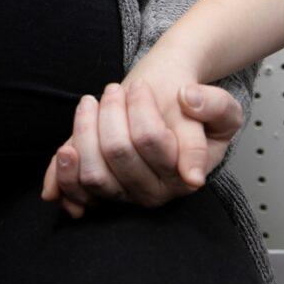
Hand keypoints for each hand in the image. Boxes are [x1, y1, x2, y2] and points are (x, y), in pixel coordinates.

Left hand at [41, 56, 242, 215]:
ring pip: (93, 172)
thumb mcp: (221, 107)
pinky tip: (64, 152)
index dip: (140, 107)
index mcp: (183, 175)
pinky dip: (62, 176)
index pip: (150, 139)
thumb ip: (215, 105)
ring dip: (84, 131)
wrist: (165, 113)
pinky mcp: (97, 194)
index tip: (140, 87)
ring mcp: (123, 196)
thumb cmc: (189, 110)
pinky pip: (74, 192)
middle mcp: (153, 193)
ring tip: (89, 102)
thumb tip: (190, 103)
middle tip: (114, 88)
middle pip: (117, 152)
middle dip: (110, 111)